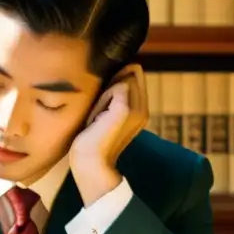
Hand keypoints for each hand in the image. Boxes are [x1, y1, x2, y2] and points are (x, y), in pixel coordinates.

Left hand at [70, 64, 148, 202]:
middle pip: (132, 71)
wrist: (90, 163)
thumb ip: (112, 93)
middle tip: (100, 111)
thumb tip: (115, 70)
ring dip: (106, 93)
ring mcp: (138, 110)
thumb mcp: (104, 111)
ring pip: (124, 78)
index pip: (135, 73)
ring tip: (99, 116)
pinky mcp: (126, 110)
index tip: (103, 103)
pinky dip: (103, 99)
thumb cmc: (91, 138)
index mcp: (140, 109)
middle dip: (112, 84)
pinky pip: (116, 86)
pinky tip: (98, 118)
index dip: (117, 78)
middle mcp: (144, 109)